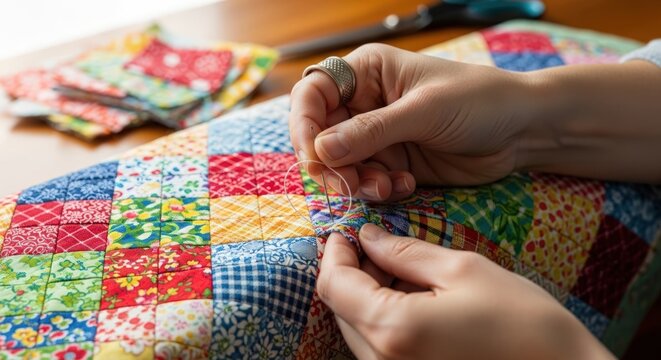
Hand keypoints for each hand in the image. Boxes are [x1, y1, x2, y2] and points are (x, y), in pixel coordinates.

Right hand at [289, 44, 535, 200]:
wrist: (522, 130)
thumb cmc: (479, 101)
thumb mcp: (423, 111)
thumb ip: (371, 131)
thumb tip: (320, 150)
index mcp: (367, 73)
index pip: (313, 94)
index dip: (304, 125)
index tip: (315, 156)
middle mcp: (365, 104)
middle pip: (321, 135)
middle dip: (332, 163)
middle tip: (350, 185)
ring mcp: (378, 136)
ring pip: (342, 165)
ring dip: (357, 181)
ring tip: (387, 186)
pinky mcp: (393, 163)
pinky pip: (367, 182)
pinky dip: (379, 190)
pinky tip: (405, 185)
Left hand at [317, 224, 613, 359]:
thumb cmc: (523, 321)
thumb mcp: (462, 270)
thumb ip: (405, 252)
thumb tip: (368, 237)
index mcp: (393, 329)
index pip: (335, 286)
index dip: (335, 254)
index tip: (346, 232)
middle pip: (340, 309)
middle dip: (350, 272)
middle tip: (375, 245)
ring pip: (356, 329)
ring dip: (364, 296)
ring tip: (397, 269)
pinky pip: (377, 347)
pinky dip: (381, 318)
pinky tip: (410, 299)